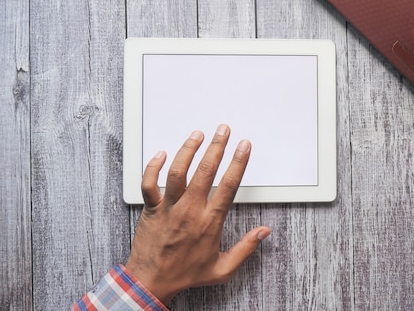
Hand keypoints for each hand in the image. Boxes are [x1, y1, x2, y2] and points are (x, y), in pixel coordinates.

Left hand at [125, 124, 270, 303]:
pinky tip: (161, 153)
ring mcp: (169, 208)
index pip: (228, 185)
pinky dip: (153, 167)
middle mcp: (190, 210)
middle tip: (223, 130)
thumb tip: (264, 232)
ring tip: (198, 134)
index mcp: (209, 222)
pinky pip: (149, 183)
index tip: (244, 146)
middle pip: (205, 171)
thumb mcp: (222, 269)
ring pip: (178, 172)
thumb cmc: (185, 275)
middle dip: (217, 146)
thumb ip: (245, 249)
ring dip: (188, 150)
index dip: (238, 162)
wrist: (151, 282)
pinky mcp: (151, 209)